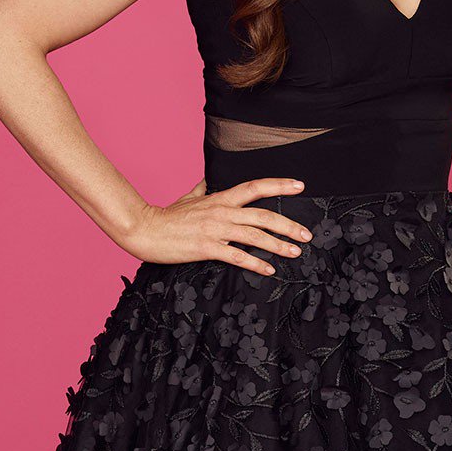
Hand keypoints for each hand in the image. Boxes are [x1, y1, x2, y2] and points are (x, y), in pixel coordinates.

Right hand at [117, 178, 312, 275]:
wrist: (144, 229)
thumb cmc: (166, 216)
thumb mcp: (188, 197)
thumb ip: (202, 189)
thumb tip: (208, 181)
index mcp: (221, 198)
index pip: (256, 187)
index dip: (279, 184)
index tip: (301, 185)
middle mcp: (222, 211)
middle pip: (263, 215)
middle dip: (289, 225)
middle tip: (306, 234)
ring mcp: (215, 230)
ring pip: (255, 235)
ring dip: (278, 245)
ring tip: (295, 252)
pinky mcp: (206, 248)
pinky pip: (237, 257)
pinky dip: (255, 263)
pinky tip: (269, 270)